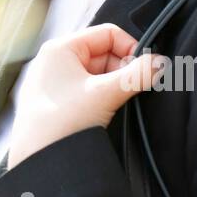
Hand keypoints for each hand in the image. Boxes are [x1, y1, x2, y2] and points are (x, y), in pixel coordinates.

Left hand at [8, 23, 164, 169]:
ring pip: (98, 74)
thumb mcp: (105, 94)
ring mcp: (55, 82)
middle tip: (133, 90)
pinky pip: (88, 90)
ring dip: (114, 86)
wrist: (36, 162)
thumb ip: (137, 76)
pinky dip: (103, 97)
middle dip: (123, 71)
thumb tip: (160, 64)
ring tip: (116, 104)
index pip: (107, 34)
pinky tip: (106, 113)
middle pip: (104, 54)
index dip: (130, 48)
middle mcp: (55, 61)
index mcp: (61, 48)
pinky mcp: (58, 102)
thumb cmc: (60, 122)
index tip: (145, 70)